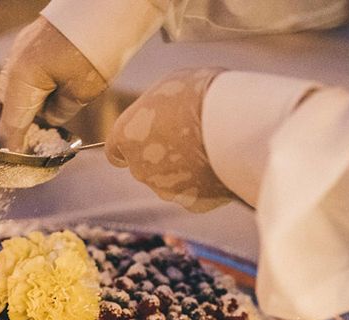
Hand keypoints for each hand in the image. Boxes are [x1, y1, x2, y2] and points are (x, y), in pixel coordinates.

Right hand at [0, 17, 107, 151]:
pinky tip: (23, 111)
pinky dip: (14, 98)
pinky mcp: (25, 48)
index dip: (11, 147)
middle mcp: (13, 67)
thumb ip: (59, 112)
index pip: (11, 124)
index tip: (11, 164)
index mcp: (22, 79)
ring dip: (3, 115)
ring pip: (1, 93)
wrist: (105, 8)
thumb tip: (47, 120)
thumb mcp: (80, 92)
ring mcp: (17, 54)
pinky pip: (12, 80)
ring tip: (5, 137)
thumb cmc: (96, 51)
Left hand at [105, 68, 233, 212]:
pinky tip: (222, 164)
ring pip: (171, 183)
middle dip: (162, 157)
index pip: (115, 151)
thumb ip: (155, 111)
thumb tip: (159, 116)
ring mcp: (165, 190)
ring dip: (184, 171)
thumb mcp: (170, 87)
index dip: (130, 147)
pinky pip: (196, 193)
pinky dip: (206, 184)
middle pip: (145, 167)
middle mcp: (139, 169)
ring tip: (211, 147)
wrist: (233, 124)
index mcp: (126, 136)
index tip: (143, 141)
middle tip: (189, 137)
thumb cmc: (200, 95)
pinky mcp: (192, 203)